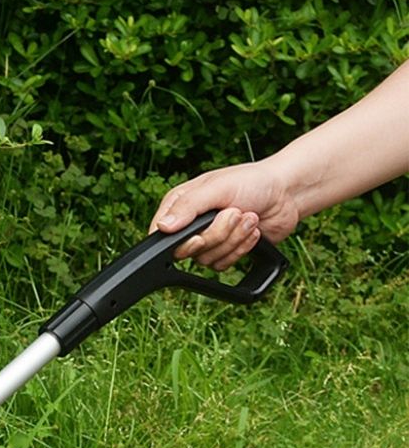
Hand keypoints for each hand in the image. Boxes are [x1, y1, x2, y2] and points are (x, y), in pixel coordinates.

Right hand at [150, 161, 299, 269]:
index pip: (161, 234)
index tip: (198, 234)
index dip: (179, 239)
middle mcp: (190, 224)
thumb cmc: (253, 182)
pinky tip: (252, 231)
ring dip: (234, 240)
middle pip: (187, 250)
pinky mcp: (224, 252)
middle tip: (235, 213)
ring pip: (207, 260)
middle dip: (217, 234)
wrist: (287, 194)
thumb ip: (188, 206)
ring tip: (249, 217)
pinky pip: (223, 265)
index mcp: (180, 205)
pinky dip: (241, 249)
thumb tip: (163, 227)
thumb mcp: (217, 188)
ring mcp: (208, 240)